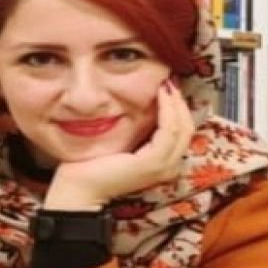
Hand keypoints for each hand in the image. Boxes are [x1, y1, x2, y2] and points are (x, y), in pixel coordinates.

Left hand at [43, 80, 193, 210]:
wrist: (80, 186)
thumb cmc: (94, 164)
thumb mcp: (123, 142)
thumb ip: (138, 130)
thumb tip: (144, 104)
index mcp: (163, 163)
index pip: (181, 131)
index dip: (178, 108)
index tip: (168, 86)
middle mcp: (169, 167)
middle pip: (186, 128)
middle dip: (180, 102)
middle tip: (170, 80)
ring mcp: (163, 167)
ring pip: (181, 128)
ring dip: (175, 103)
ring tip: (166, 84)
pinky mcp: (153, 163)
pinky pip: (168, 131)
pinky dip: (168, 110)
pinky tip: (160, 94)